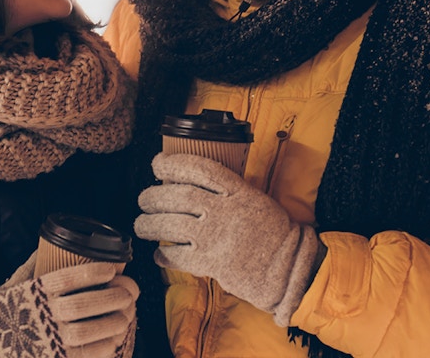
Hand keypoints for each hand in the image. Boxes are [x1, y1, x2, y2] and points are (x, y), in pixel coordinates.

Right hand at [0, 259, 138, 357]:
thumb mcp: (9, 286)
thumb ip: (31, 267)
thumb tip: (46, 245)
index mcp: (32, 292)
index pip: (69, 277)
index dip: (94, 271)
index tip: (112, 268)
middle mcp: (41, 315)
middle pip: (86, 304)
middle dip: (114, 296)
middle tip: (130, 290)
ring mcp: (48, 340)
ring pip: (90, 330)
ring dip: (114, 320)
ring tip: (127, 313)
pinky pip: (86, 355)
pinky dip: (105, 346)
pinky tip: (115, 337)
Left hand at [133, 152, 318, 326]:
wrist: (287, 267)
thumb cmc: (272, 233)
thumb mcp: (254, 199)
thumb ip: (226, 191)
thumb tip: (189, 183)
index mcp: (237, 191)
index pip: (199, 168)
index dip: (173, 163)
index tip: (157, 163)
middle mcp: (224, 211)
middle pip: (179, 196)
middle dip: (153, 196)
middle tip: (143, 199)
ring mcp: (216, 237)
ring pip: (172, 224)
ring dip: (150, 224)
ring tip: (141, 224)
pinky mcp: (212, 263)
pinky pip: (178, 256)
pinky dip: (164, 254)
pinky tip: (158, 254)